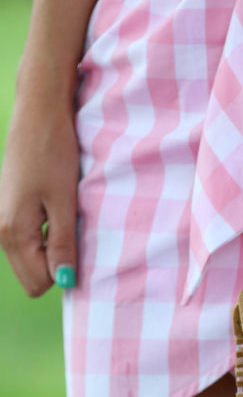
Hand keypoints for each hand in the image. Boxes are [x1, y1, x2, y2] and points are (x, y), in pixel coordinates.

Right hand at [0, 93, 80, 296]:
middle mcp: (0, 230)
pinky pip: (29, 241)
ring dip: (53, 248)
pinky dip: (47, 234)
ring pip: (31, 259)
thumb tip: (65, 282)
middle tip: (76, 231)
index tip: (80, 246)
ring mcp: (3, 220)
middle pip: (32, 276)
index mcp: (12, 232)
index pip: (39, 283)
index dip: (64, 273)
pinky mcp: (10, 209)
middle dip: (57, 264)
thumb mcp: (65, 202)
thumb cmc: (55, 153)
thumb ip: (63, 245)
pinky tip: (57, 210)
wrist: (38, 113)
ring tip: (67, 217)